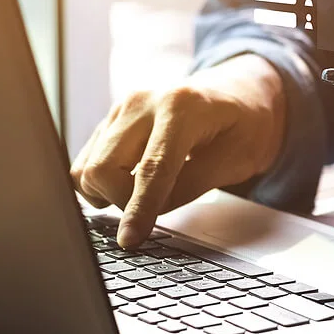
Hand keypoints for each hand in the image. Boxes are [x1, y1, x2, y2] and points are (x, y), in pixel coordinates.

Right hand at [70, 54, 284, 247]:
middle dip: (122, 202)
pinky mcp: (110, 119)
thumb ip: (190, 186)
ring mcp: (122, 107)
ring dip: (109, 193)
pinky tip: (132, 181)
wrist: (239, 93)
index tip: (130, 240)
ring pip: (87, 167)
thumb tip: (146, 215)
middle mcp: (143, 101)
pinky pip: (88, 161)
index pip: (152, 167)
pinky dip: (103, 182)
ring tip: (147, 191)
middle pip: (103, 168)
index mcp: (182, 106)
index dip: (139, 208)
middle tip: (155, 208)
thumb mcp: (236, 160)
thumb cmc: (245, 124)